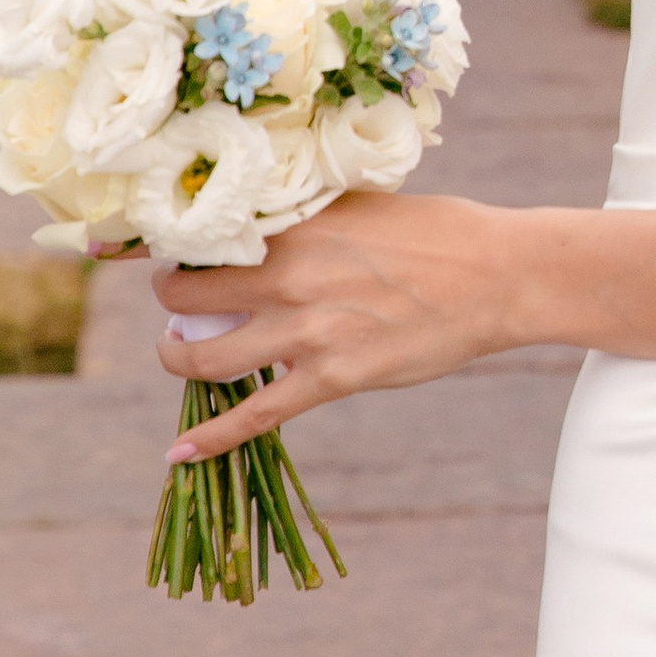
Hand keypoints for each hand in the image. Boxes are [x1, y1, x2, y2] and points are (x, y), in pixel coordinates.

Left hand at [150, 192, 537, 454]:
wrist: (499, 276)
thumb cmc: (440, 232)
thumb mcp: (362, 204)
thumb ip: (308, 217)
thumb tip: (266, 224)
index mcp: (294, 223)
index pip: (203, 237)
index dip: (169, 249)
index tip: (156, 255)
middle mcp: (288, 274)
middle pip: (185, 297)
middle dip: (173, 303)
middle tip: (181, 306)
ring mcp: (307, 330)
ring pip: (204, 358)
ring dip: (179, 360)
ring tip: (180, 354)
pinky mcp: (332, 377)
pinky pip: (255, 414)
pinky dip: (212, 437)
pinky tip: (181, 452)